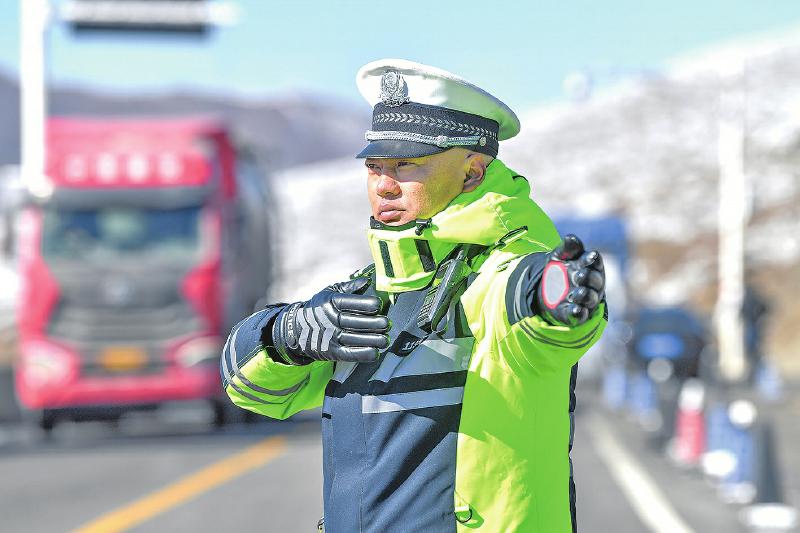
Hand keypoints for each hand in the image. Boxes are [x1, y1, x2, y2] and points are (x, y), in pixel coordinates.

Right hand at [271, 277, 389, 363]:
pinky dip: (363, 354)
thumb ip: (350, 286)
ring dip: (373, 340)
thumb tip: (368, 280)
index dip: (367, 304)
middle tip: (387, 323)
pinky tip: (375, 352)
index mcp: (331, 302)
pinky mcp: (331, 351)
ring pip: (355, 338)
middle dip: (375, 323)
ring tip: (385, 339)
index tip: (378, 305)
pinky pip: (349, 353)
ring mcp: (330, 336)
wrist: (295, 329)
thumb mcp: (330, 292)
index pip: (351, 302)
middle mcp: (330, 319)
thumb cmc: (319, 307)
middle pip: (356, 321)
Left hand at [536, 234, 604, 325]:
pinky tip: (575, 310)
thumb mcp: (559, 257)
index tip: (590, 256)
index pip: (595, 261)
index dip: (593, 259)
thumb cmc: (559, 269)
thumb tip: (570, 238)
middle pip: (595, 280)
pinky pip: (581, 315)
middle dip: (588, 277)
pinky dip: (579, 313)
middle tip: (578, 275)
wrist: (546, 291)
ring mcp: (586, 300)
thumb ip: (566, 248)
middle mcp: (592, 284)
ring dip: (584, 295)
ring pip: (591, 298)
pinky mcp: (578, 314)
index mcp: (590, 266)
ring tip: (575, 294)